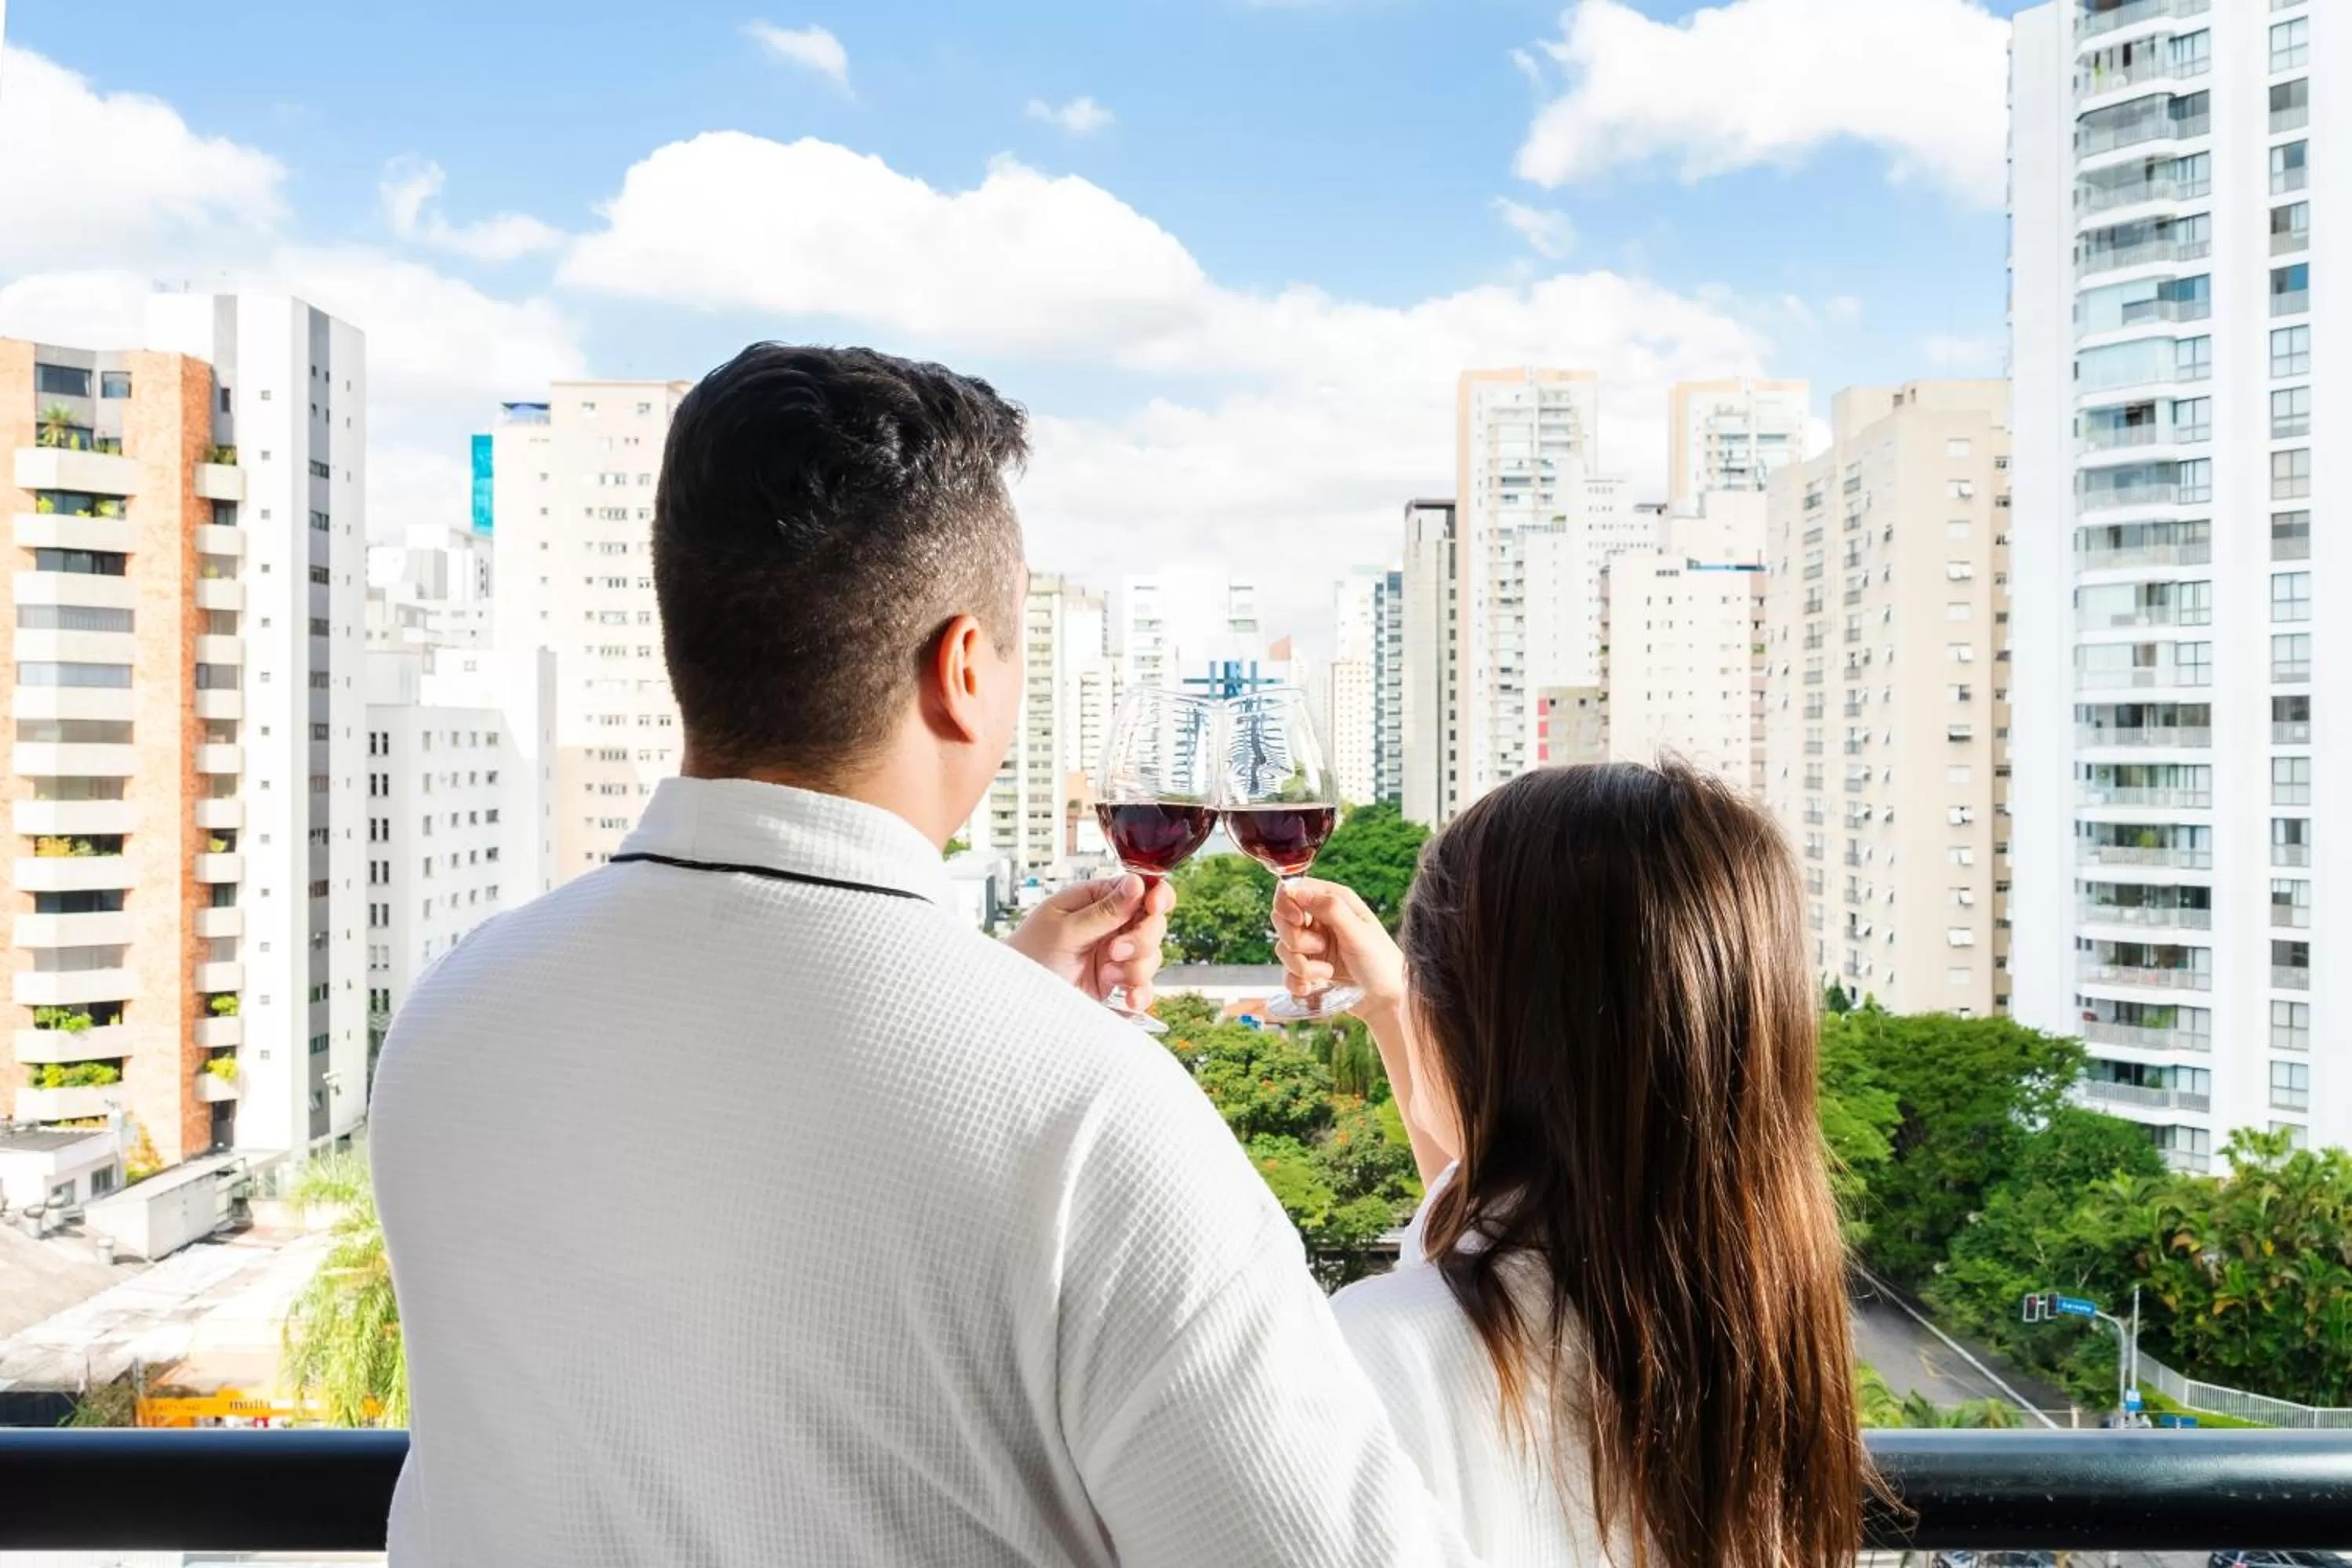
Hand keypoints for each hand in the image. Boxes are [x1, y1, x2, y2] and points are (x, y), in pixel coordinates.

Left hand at [1007, 874, 1174, 1006]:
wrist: (1012, 999)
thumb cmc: (1027, 955)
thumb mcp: (1064, 929)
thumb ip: (1104, 911)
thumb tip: (1137, 882)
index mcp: (1095, 901)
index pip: (1140, 889)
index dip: (1156, 896)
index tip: (1154, 906)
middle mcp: (1109, 926)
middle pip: (1152, 924)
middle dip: (1142, 939)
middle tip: (1115, 952)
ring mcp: (1114, 955)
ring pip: (1152, 956)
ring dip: (1137, 968)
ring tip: (1108, 976)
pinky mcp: (1115, 984)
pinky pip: (1143, 986)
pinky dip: (1141, 993)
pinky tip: (1130, 999)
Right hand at [1273, 879, 1405, 1020]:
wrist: (1387, 1000)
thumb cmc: (1381, 961)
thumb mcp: (1358, 932)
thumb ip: (1329, 908)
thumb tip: (1295, 889)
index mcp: (1333, 901)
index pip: (1292, 890)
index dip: (1287, 904)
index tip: (1299, 921)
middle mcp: (1320, 920)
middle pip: (1281, 919)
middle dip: (1295, 939)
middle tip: (1320, 948)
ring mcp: (1312, 946)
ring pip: (1283, 948)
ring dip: (1301, 965)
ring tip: (1327, 973)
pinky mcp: (1309, 969)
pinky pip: (1286, 973)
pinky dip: (1296, 982)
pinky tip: (1311, 988)